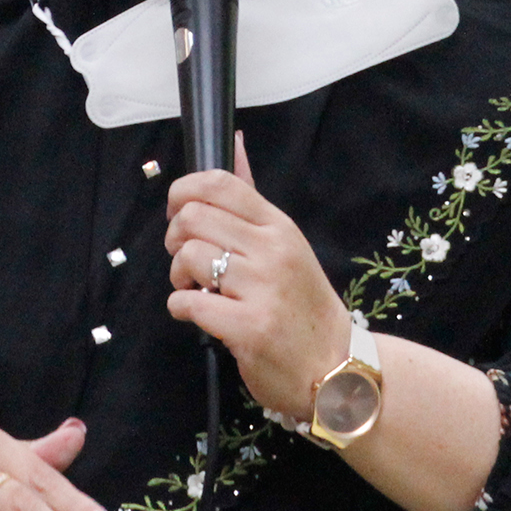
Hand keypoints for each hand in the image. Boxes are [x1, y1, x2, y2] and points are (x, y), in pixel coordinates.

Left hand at [164, 134, 351, 420]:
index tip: (179, 215)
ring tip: (195, 290)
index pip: (220, 183)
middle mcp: (272, 251)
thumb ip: (252, 198)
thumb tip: (234, 141)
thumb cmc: (302, 305)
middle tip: (186, 261)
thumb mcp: (285, 244)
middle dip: (174, 239)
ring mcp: (262, 289)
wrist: (336, 369)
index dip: (184, 192)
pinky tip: (196, 314)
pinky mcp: (249, 328)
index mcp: (278, 226)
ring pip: (188, 257)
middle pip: (193, 217)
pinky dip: (180, 308)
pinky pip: (189, 304)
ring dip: (178, 276)